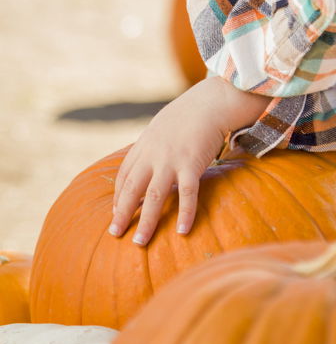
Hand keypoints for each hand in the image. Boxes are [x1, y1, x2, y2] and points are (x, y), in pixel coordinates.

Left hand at [109, 78, 267, 245]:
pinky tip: (183, 231)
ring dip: (145, 221)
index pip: (124, 174)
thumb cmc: (191, 112)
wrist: (212, 101)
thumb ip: (154, 143)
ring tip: (139, 242)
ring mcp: (171, 160)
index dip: (118, 195)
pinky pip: (187, 194)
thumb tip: (151, 159)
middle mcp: (153, 154)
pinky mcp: (191, 164)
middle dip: (122, 213)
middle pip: (132, 188)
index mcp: (145, 144)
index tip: (116, 212)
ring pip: (153, 196)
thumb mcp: (163, 125)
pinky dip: (185, 213)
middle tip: (115, 234)